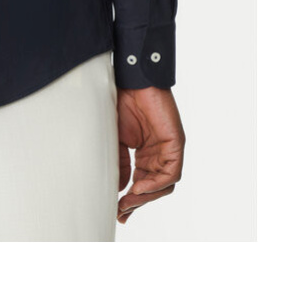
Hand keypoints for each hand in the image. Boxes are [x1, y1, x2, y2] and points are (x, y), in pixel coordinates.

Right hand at [117, 86, 184, 223]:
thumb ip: (121, 165)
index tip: (118, 211)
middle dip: (138, 202)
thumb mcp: (117, 141)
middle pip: (154, 187)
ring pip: (164, 184)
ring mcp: (168, 149)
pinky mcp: (176, 143)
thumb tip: (118, 189)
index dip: (131, 199)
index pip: (143, 183)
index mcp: (145, 154)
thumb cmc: (123, 105)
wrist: (131, 83)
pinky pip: (171, 172)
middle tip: (122, 211)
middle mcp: (158, 154)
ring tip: (128, 201)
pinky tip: (138, 187)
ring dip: (146, 196)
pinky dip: (156, 183)